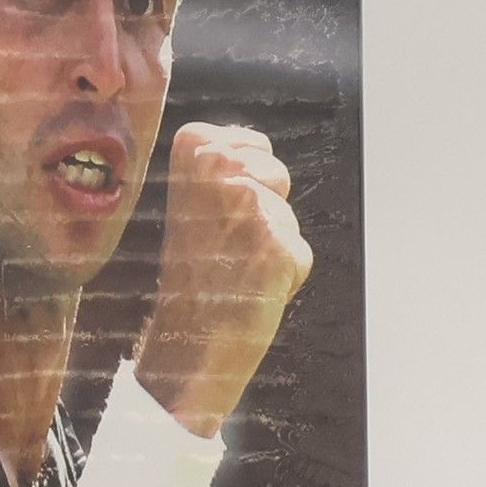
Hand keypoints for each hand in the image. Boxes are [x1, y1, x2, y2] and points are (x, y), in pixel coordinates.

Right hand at [134, 122, 313, 437]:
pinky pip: (300, 253)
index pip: (250, 142)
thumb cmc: (189, 280)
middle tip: (223, 246)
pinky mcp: (279, 244)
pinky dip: (286, 276)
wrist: (186, 344)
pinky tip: (252, 290)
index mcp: (193, 149)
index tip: (212, 214)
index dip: (243, 179)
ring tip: (234, 270)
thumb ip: (220, 169)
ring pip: (287, 216)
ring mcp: (251, 206)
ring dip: (273, 245)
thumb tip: (254, 151)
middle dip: (264, 209)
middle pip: (274, 173)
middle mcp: (220, 168)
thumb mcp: (189, 205)